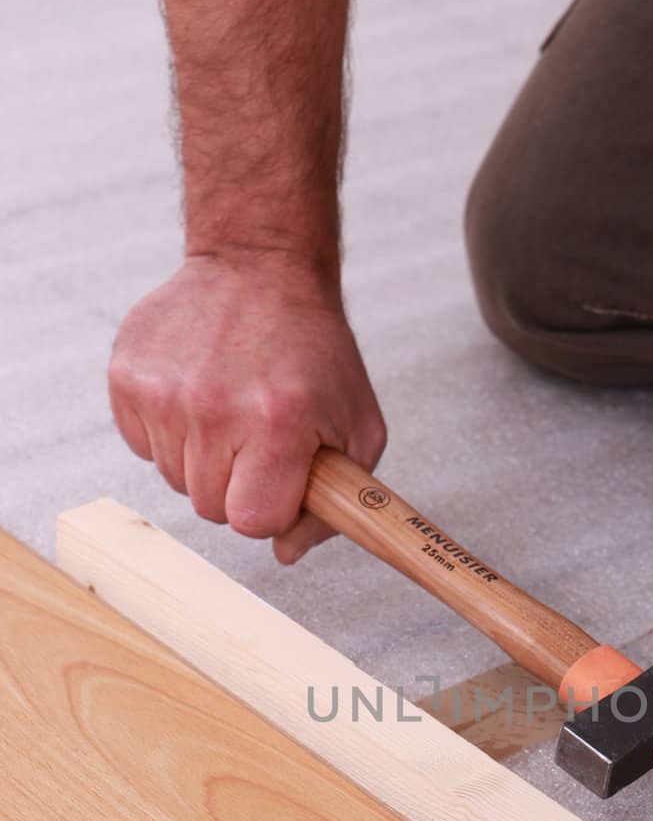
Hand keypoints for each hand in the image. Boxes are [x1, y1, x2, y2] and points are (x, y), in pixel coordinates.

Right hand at [108, 253, 385, 563]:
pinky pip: (143, 447)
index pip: (252, 521)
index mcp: (277, 424)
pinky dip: (170, 433)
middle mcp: (213, 408)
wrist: (259, 269)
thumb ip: (334, 502)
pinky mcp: (127, 377)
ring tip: (230, 408)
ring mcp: (163, 391)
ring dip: (203, 459)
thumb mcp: (357, 428)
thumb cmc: (315, 353)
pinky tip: (198, 394)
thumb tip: (285, 551)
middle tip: (257, 440)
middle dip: (237, 486)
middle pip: (209, 508)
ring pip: (174, 481)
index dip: (269, 509)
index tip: (280, 479)